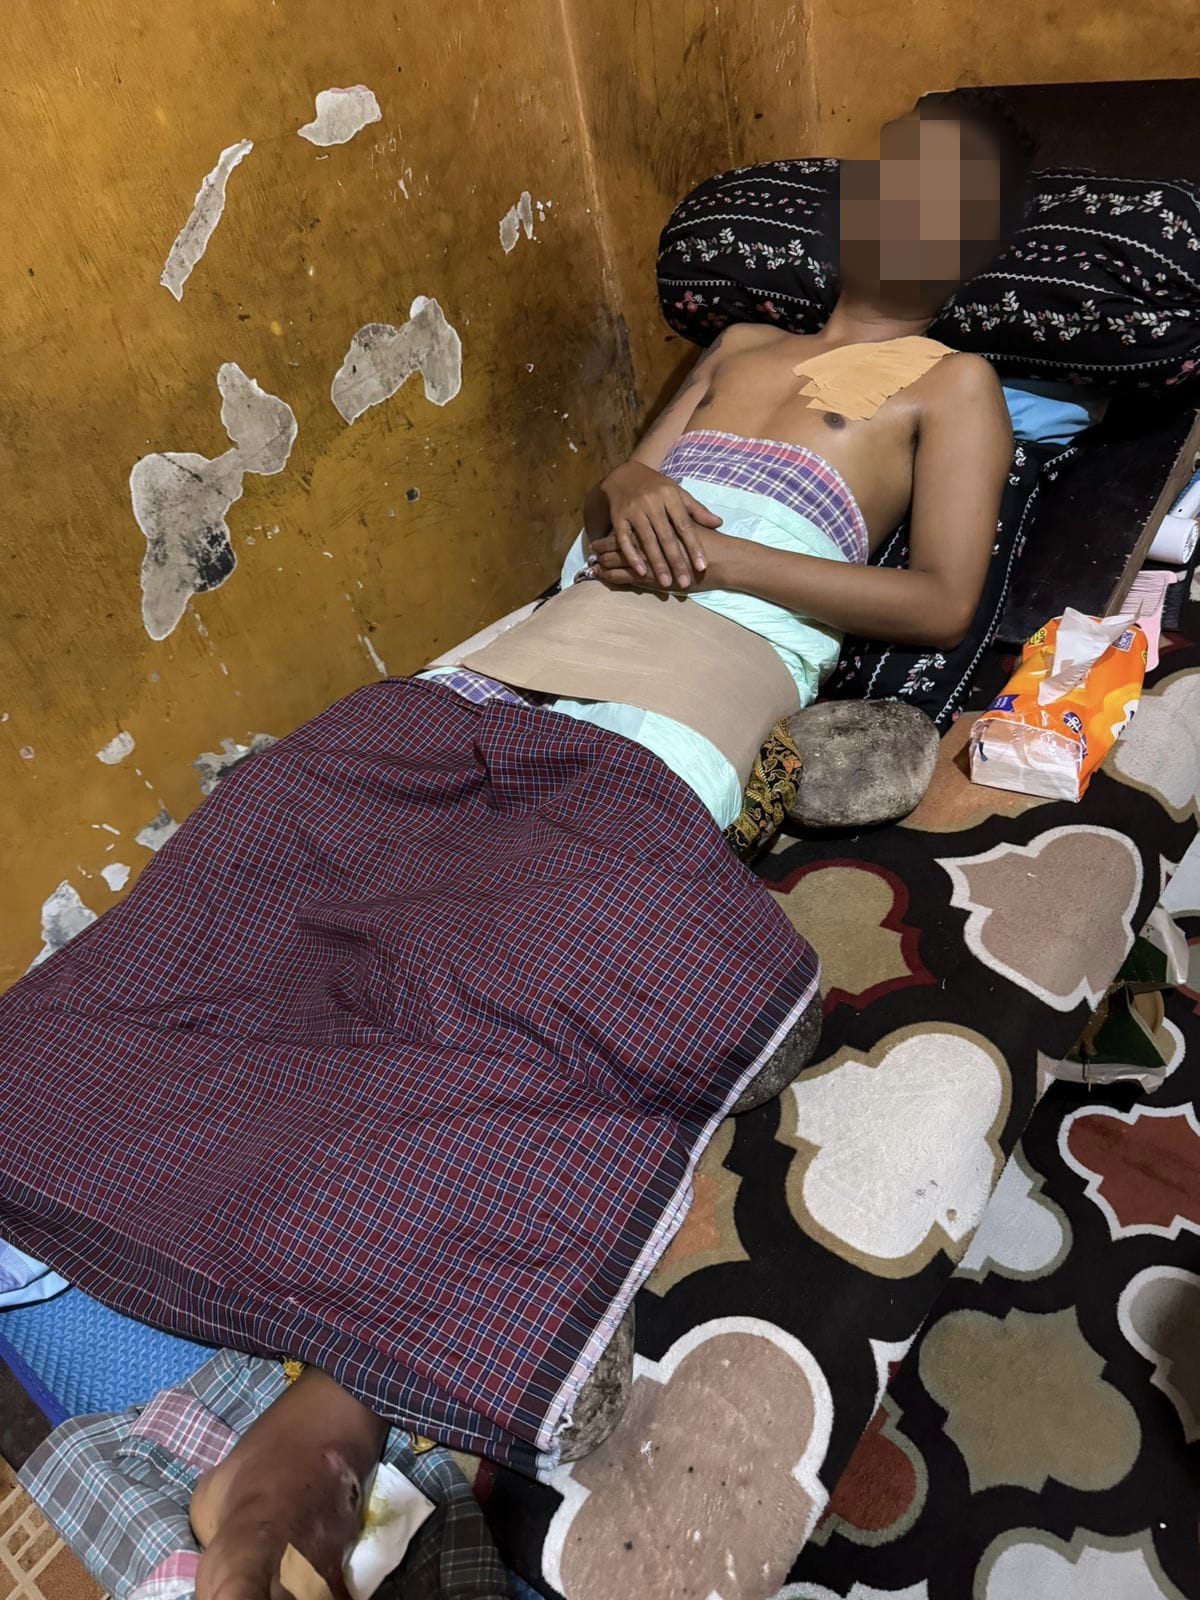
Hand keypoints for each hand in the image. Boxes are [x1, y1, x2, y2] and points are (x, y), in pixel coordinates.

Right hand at [595, 462, 721, 588]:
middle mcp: (652, 503)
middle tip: (684, 582)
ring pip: (647, 540)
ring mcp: (634, 510)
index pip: (684, 525)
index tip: (701, 566)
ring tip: (665, 583)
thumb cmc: (656, 487)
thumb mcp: (677, 493)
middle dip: (676, 561)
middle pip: (666, 536)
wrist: (624, 474)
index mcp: (670, 496)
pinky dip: (632, 556)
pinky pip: (624, 539)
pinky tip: (641, 572)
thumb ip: (696, 510)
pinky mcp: (618, 517)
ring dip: (657, 563)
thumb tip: (719, 523)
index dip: (694, 546)